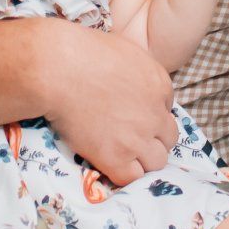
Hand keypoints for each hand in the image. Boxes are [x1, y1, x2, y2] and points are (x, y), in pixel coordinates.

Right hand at [41, 22, 178, 186]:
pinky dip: (124, 173)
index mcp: (160, 85)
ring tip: (120, 153)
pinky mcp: (115, 157)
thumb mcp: (125, 50)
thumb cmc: (83, 51)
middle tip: (129, 136)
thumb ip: (137, 71)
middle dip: (153, 139)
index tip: (131, 115)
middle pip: (168, 138)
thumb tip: (131, 80)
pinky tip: (109, 163)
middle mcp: (155, 114)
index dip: (149, 114)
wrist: (59, 70)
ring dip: (142, 159)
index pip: (166, 110)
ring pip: (157, 162)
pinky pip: (132, 177)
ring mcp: (137, 138)